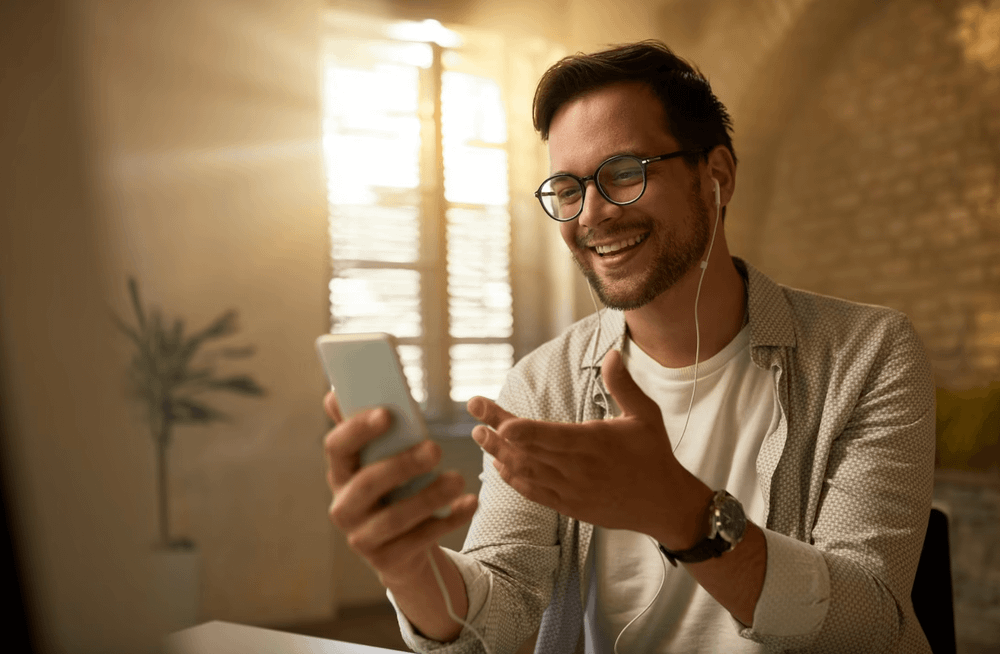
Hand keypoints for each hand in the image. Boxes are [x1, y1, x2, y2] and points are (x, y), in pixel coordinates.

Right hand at [323, 391, 477, 586]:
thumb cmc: (392, 490)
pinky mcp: (388, 561)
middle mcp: (344, 507)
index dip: (358, 429)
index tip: (387, 412)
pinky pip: (420, 540)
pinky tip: (470, 504)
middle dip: (402, 464)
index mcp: (340, 474)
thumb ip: (366, 430)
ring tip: (459, 479)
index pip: (336, 447)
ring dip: (430, 496)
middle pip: (367, 483)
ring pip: (395, 517)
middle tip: (435, 448)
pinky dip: (449, 521)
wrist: (400, 550)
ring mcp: (362, 538)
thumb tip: (334, 394)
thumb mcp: (379, 461)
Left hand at [468, 350, 709, 544]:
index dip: (522, 432)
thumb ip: (623, 386)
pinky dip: (514, 479)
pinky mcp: (568, 505)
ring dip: (499, 453)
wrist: (664, 505)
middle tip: (474, 409)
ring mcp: (570, 489)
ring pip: (526, 471)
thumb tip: (610, 354)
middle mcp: (578, 468)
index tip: (498, 422)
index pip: (550, 436)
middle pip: (529, 449)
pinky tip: (499, 465)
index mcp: (594, 443)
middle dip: (497, 429)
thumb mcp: (646, 415)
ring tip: (478, 434)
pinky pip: (534, 492)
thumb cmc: (654, 455)